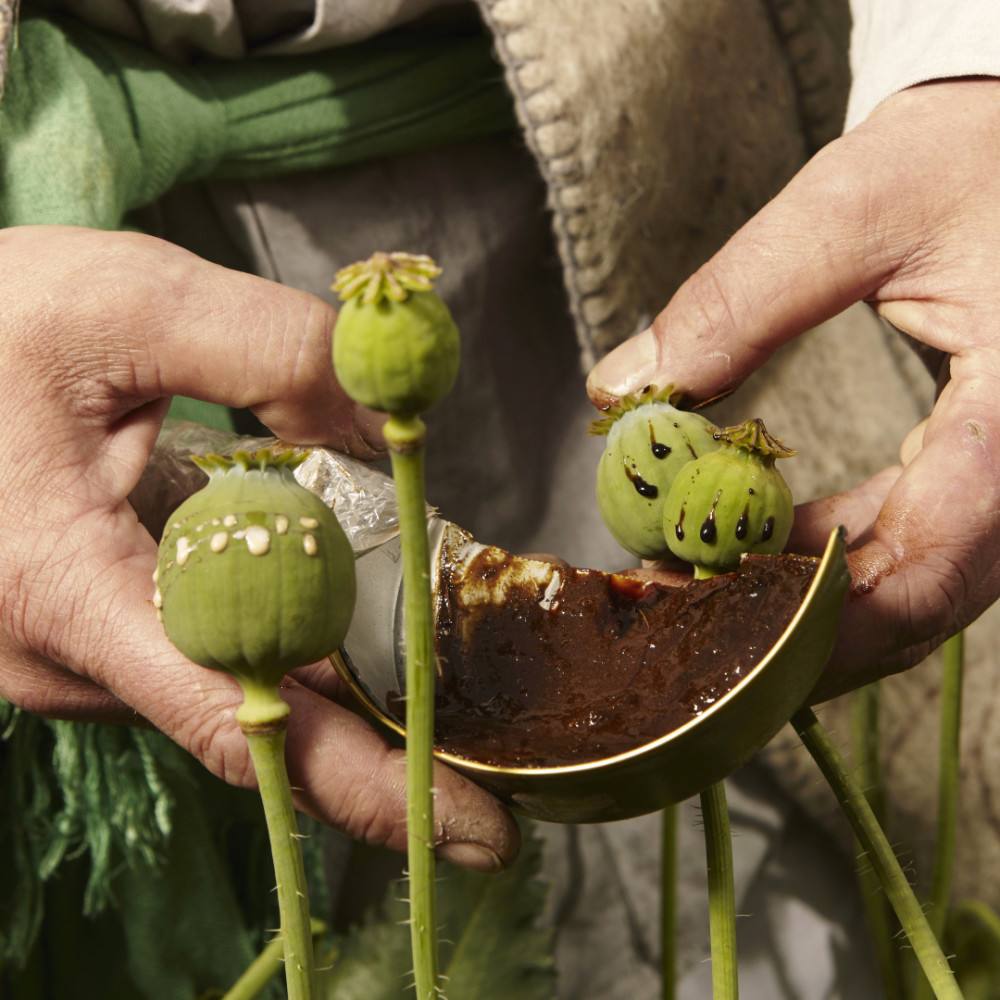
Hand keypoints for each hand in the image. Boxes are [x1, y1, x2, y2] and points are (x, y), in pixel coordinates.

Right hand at [0, 226, 516, 870]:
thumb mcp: (134, 301)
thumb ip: (279, 354)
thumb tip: (389, 426)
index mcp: (62, 588)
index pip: (237, 722)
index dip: (363, 787)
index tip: (477, 833)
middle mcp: (58, 654)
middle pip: (251, 713)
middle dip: (374, 716)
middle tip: (481, 702)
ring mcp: (62, 652)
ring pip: (224, 677)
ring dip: (320, 654)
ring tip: (406, 623)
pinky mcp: (75, 630)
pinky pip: (190, 647)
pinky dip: (266, 626)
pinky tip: (309, 581)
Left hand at [587, 80, 999, 700]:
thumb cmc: (970, 157)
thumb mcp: (854, 208)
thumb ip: (735, 303)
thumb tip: (622, 391)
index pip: (928, 560)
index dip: (813, 615)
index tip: (707, 620)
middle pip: (921, 598)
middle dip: (795, 623)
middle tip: (685, 615)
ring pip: (920, 584)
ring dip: (809, 600)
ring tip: (704, 583)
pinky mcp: (995, 468)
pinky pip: (919, 542)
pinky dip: (836, 558)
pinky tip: (760, 546)